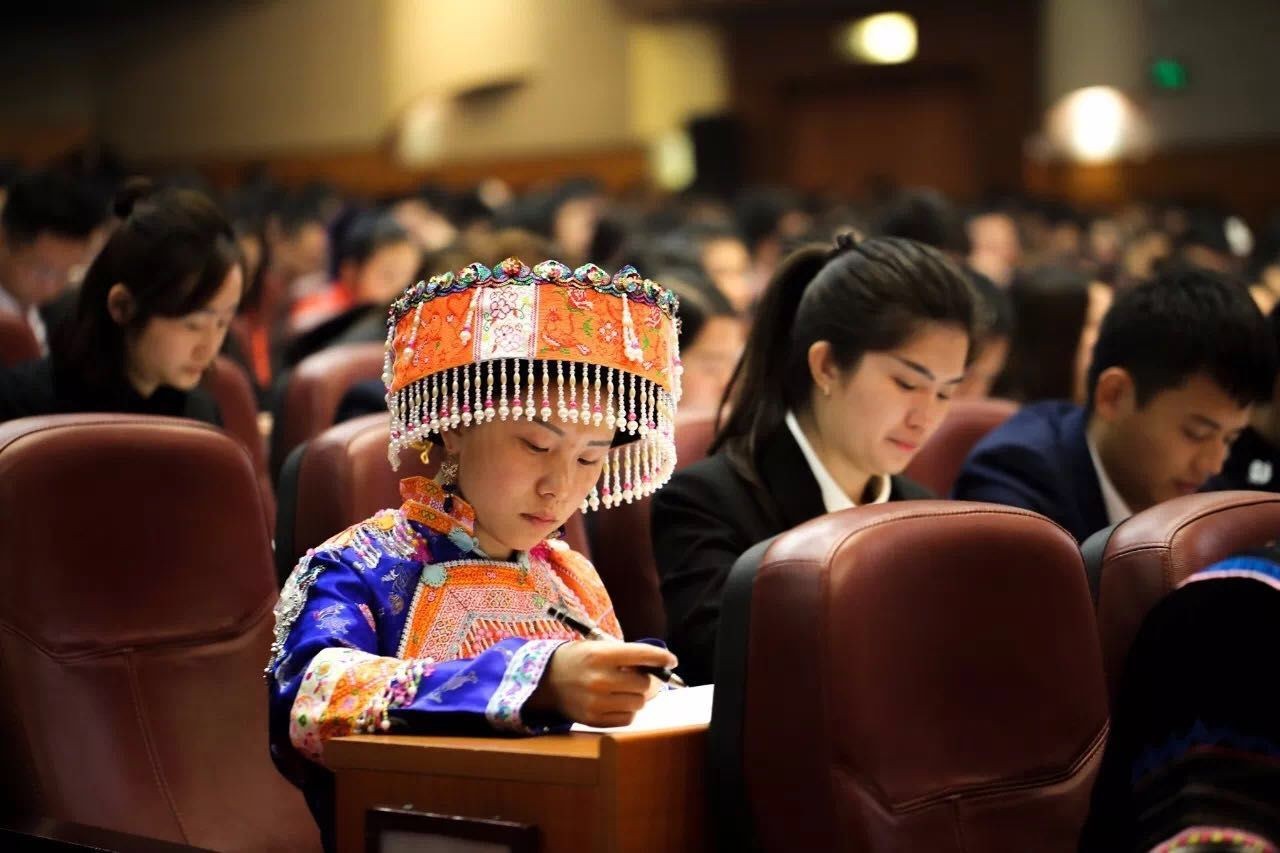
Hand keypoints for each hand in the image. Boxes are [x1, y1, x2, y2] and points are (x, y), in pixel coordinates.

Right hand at [527, 641, 677, 726]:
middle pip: (644, 684)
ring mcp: (596, 702)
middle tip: (642, 677)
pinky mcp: (594, 719)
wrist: (546, 681)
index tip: (671, 660)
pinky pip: (627, 719)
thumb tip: (657, 666)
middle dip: (648, 680)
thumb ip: (626, 655)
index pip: (643, 655)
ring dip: (638, 696)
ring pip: (639, 703)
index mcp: (601, 655)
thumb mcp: (598, 647)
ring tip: (627, 689)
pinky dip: (628, 711)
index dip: (662, 658)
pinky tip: (618, 702)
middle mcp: (600, 679)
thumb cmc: (578, 660)